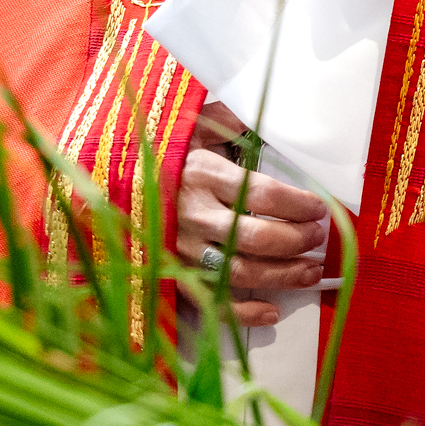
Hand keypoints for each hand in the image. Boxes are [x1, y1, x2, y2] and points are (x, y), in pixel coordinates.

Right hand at [177, 101, 328, 327]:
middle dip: (296, 240)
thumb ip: (226, 117)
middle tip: (318, 237)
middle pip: (256, 238)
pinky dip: (244, 312)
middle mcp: (192, 215)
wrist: (105, 182)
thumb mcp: (190, 125)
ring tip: (310, 271)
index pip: (262, 194)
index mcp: (201, 174)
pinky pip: (211, 301)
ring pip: (241, 272)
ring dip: (283, 276)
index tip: (319, 207)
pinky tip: (271, 309)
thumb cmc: (160, 152)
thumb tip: (263, 113)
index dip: (298, 204)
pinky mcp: (172, 274)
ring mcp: (182, 249)